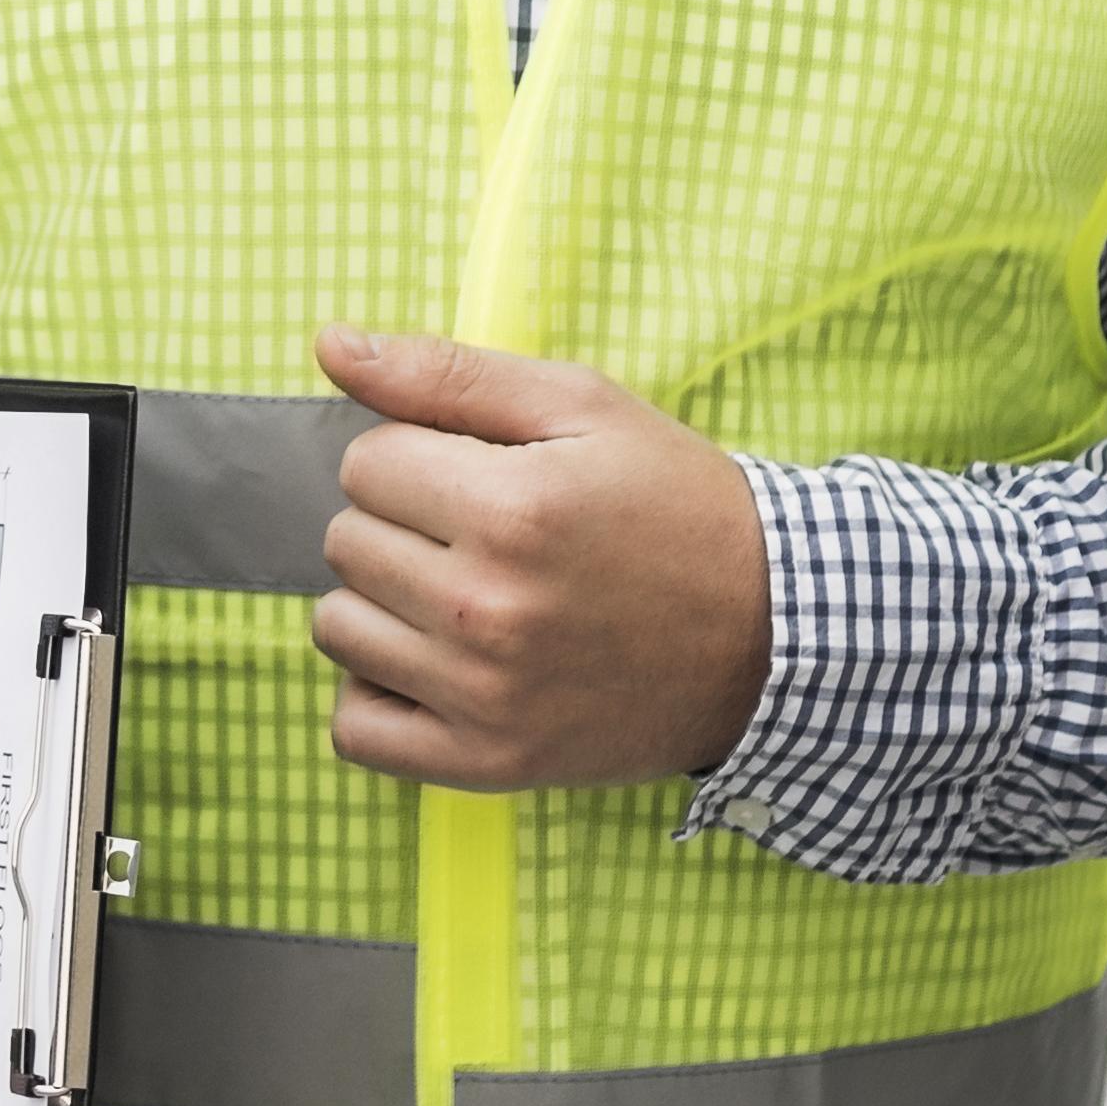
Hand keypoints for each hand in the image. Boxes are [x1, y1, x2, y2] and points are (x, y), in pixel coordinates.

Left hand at [308, 326, 771, 792]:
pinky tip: (435, 666)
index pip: (364, 463)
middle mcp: (488, 608)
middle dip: (401, 524)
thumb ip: (447, 373)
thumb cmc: (679, 508)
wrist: (775, 635)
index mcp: (512, 509)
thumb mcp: (583, 406)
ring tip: (464, 597)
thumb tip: (331, 343)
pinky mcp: (488, 762)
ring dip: (384, 606)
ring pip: (339, 628)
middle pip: (346, 542)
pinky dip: (379, 696)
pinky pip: (355, 729)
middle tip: (482, 535)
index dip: (416, 457)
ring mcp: (485, 695)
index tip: (477, 476)